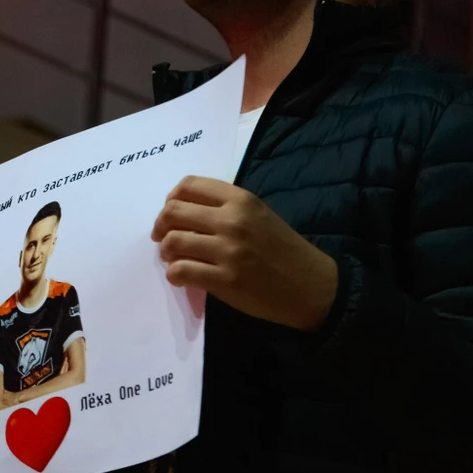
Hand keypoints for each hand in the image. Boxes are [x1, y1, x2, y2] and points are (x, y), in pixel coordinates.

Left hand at [151, 176, 336, 331]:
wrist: (311, 286)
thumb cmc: (283, 249)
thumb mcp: (259, 214)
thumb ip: (224, 207)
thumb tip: (182, 211)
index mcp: (241, 199)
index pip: (188, 186)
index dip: (171, 199)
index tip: (171, 213)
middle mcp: (232, 220)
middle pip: (173, 211)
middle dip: (161, 225)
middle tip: (163, 237)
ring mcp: (228, 250)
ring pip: (172, 241)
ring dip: (166, 251)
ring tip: (174, 258)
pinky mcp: (225, 280)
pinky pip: (180, 271)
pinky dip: (174, 274)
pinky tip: (181, 277)